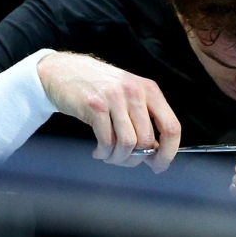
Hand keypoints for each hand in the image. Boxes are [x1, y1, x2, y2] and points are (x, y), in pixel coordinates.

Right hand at [36, 53, 180, 171]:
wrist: (64, 71)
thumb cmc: (99, 87)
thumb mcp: (128, 95)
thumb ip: (144, 120)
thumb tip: (155, 154)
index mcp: (150, 90)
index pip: (171, 127)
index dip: (168, 153)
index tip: (158, 166)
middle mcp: (135, 92)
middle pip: (147, 140)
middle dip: (136, 159)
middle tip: (124, 161)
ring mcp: (115, 98)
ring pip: (127, 143)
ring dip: (118, 158)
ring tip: (109, 156)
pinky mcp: (95, 106)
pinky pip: (107, 141)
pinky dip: (104, 153)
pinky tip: (99, 151)